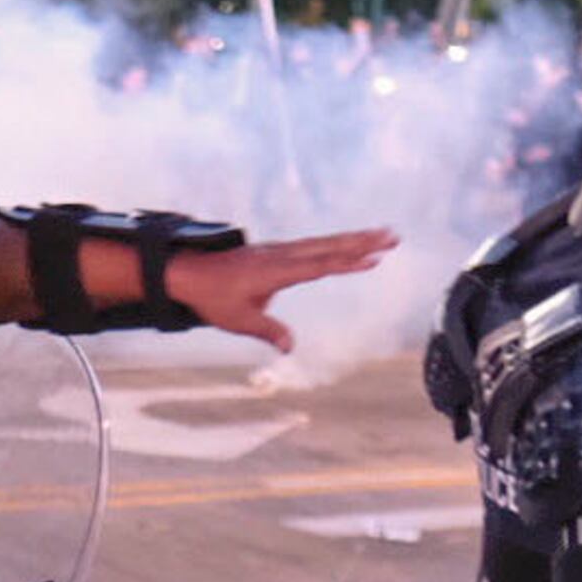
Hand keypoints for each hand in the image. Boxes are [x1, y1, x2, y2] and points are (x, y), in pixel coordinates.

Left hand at [162, 228, 400, 352]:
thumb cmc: (212, 297)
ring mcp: (280, 250)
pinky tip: (352, 242)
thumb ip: (267, 331)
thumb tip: (290, 347)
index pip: (318, 266)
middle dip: (362, 242)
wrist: (188, 273)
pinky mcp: (277, 251)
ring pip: (323, 242)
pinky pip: (312, 244)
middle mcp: (281, 255)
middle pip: (328, 246)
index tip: (373, 258)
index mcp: (275, 270)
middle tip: (393, 236)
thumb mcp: (238, 320)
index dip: (346, 262)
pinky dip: (335, 242)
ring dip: (354, 238)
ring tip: (383, 234)